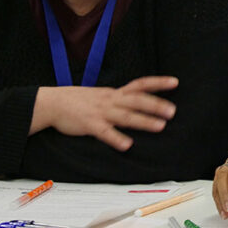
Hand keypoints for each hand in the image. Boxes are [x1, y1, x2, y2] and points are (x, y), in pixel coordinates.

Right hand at [30, 76, 178, 151]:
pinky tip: (127, 145)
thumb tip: (138, 102)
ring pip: (126, 116)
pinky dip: (116, 138)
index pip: (140, 84)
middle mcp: (111, 100)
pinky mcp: (90, 125)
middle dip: (156, 105)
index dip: (158, 83)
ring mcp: (101, 112)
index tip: (175, 82)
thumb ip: (120, 98)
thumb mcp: (102, 95)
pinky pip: (105, 132)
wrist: (52, 103)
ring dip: (144, 121)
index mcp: (115, 93)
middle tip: (173, 111)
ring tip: (160, 126)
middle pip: (137, 100)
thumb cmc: (79, 100)